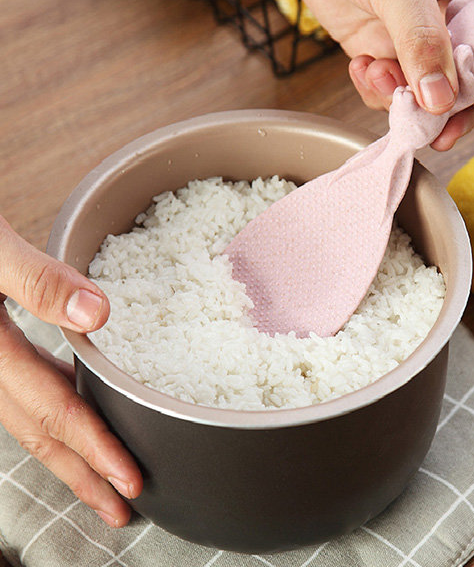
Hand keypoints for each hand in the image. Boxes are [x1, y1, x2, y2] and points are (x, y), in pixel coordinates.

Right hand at [0, 215, 141, 526]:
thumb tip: (97, 313)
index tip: (130, 481)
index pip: (52, 411)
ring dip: (70, 455)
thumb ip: (37, 281)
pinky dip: (57, 418)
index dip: (94, 449)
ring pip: (31, 423)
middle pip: (41, 434)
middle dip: (84, 476)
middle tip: (121, 509)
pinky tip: (79, 416)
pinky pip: (26, 398)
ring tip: (104, 481)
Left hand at [288, 0, 473, 149]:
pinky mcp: (385, 56)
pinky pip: (391, 93)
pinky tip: (360, 66)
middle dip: (454, 111)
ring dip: (402, 99)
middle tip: (435, 134)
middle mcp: (454, 24)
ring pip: (428, 98)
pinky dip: (375, 91)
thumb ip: (421, 42)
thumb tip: (441, 102)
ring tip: (375, 72)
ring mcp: (418, 44)